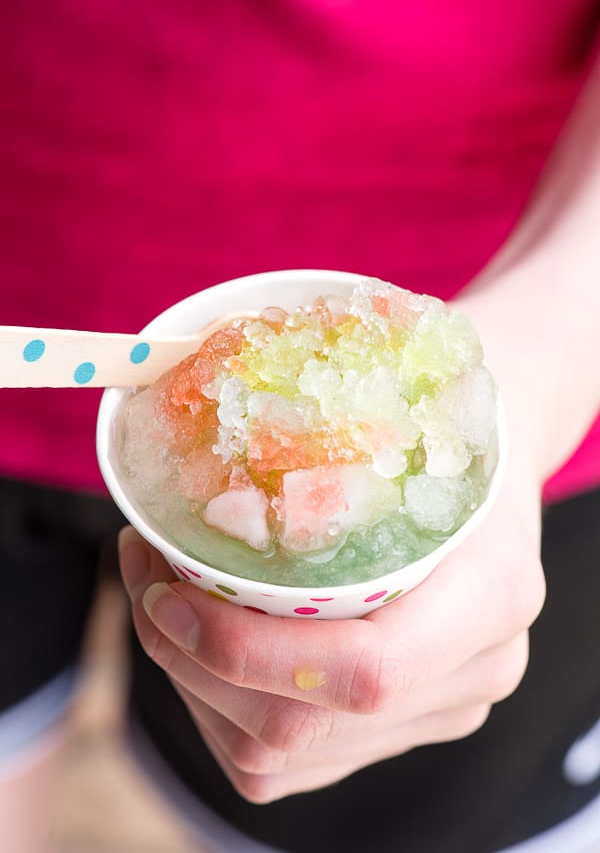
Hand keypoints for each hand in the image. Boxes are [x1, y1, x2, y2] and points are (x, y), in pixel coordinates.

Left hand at [119, 446, 544, 802]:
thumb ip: (330, 437)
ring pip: (274, 755)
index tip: (166, 589)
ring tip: (157, 594)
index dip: (245, 648)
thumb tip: (193, 405)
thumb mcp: (410, 412)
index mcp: (490, 597)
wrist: (489, 468)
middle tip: (142, 574)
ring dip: (188, 680)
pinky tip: (201, 639)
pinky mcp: (394, 731)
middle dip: (187, 660)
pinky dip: (214, 704)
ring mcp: (434, 713)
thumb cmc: (441, 429)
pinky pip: (279, 760)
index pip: (366, 670)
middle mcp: (472, 675)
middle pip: (300, 726)